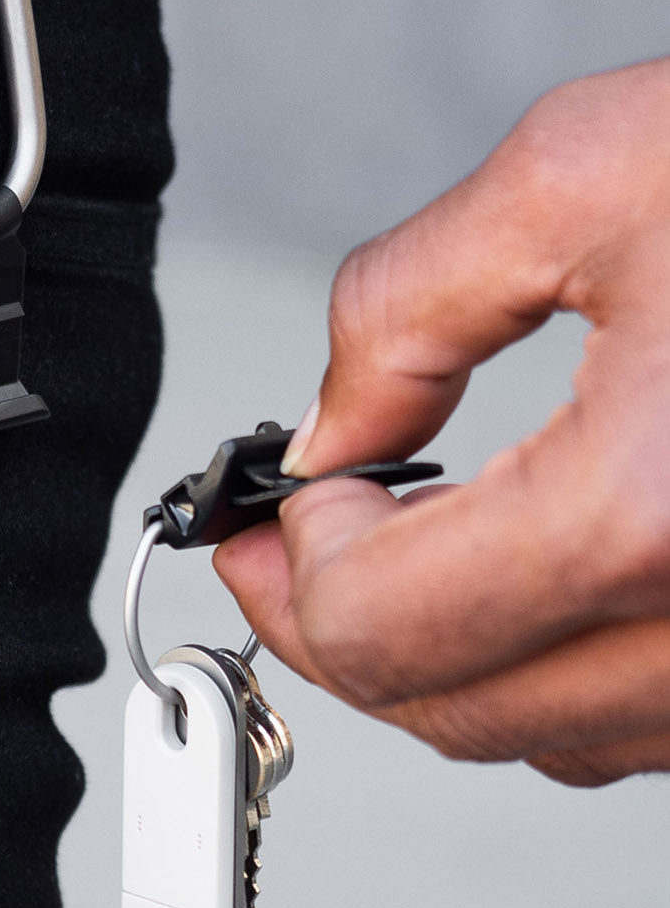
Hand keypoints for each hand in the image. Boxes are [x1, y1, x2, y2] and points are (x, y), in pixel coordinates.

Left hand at [215, 59, 669, 785]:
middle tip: (288, 546)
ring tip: (401, 544)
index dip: (295, 565)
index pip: (383, 626)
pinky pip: (641, 718)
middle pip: (449, 709)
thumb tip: (331, 429)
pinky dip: (550, 659)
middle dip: (339, 626)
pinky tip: (526, 567)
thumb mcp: (585, 173)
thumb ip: (411, 310)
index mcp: (653, 515)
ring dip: (444, 651)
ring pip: (545, 734)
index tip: (275, 503)